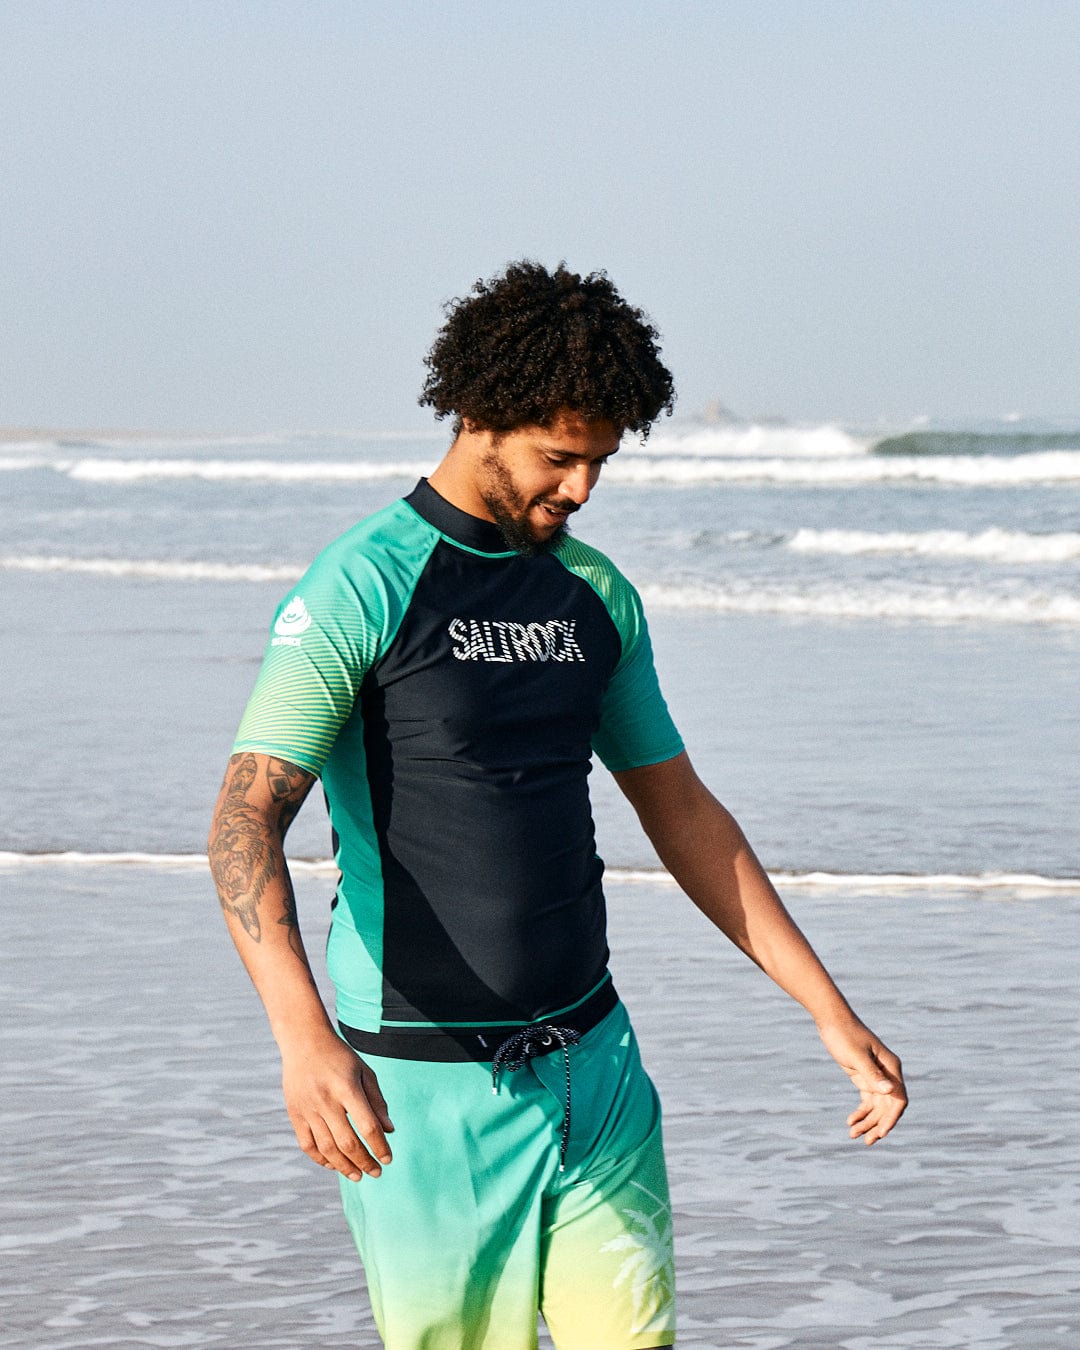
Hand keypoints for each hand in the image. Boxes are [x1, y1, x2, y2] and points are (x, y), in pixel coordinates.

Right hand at [280, 1030, 394, 1180]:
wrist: (304, 1042)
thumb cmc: (340, 1058)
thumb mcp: (364, 1072)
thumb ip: (377, 1102)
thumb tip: (389, 1131)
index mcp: (347, 1088)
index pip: (367, 1125)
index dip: (380, 1146)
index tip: (388, 1159)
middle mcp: (326, 1100)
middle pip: (347, 1142)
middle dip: (364, 1162)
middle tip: (376, 1172)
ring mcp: (308, 1109)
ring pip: (327, 1149)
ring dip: (344, 1167)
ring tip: (358, 1175)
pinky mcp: (295, 1114)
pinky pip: (307, 1145)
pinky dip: (321, 1160)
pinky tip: (334, 1165)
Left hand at [817, 1018, 906, 1144]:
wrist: (832, 1020)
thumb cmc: (845, 1035)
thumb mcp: (856, 1056)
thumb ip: (871, 1074)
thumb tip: (888, 1091)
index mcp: (891, 1067)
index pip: (898, 1099)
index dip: (892, 1118)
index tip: (881, 1133)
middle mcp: (888, 1074)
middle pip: (888, 1107)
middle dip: (878, 1125)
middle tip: (866, 1141)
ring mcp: (876, 1076)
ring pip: (877, 1106)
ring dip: (868, 1122)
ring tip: (853, 1135)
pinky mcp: (864, 1077)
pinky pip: (867, 1100)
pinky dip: (861, 1112)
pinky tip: (850, 1121)